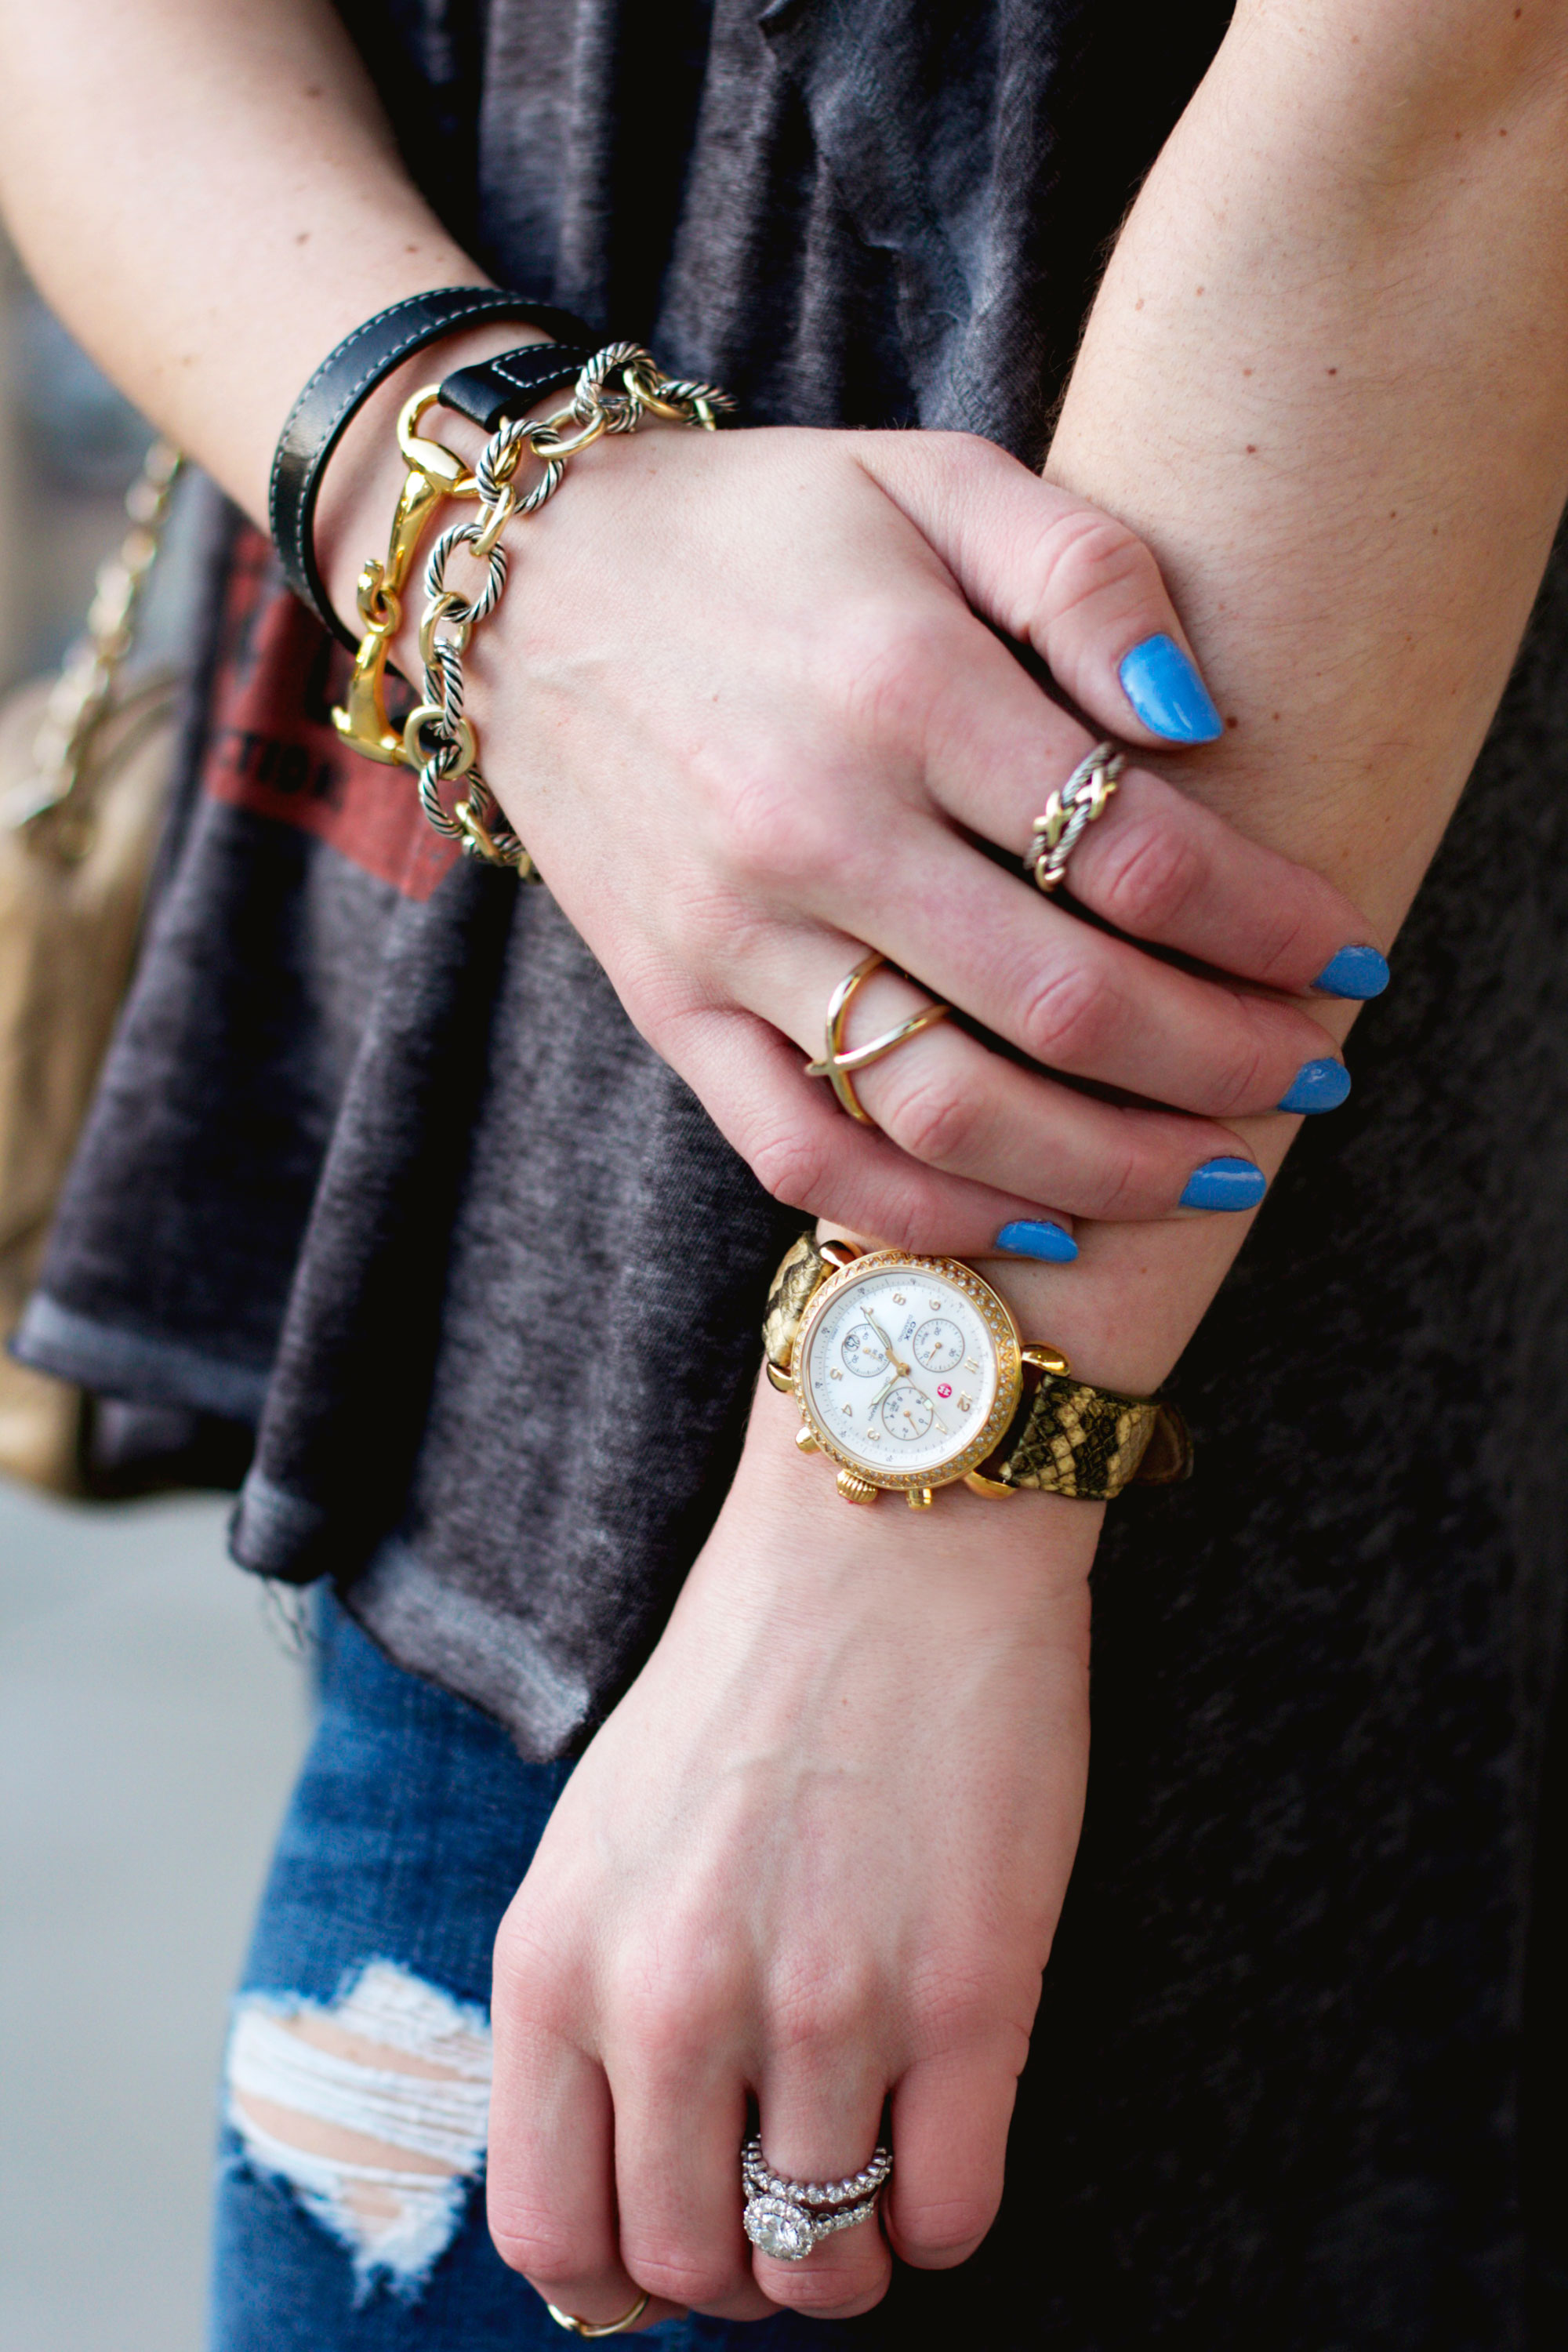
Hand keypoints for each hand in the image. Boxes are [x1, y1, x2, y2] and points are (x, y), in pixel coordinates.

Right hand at [427, 421, 1381, 1252]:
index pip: (1135, 850)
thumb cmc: (762, 527)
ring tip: (1213, 1174)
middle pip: (1067, 1005)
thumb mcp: (935, 479)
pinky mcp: (671, 1007)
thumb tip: (1205, 717)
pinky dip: (927, 1219)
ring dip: (1108, 1167)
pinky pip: (804, 1156)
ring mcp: (731, 937)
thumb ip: (1087, 574)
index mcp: (901, 686)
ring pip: (947, 1112)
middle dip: (1225, 1062)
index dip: (1269, 926)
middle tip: (1313, 1076)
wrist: (526, 581)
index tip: (1344, 958)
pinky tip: (1037, 1221)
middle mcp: (815, 829)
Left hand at [487, 1377, 1096, 2326]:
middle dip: (740, 2274)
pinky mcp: (970, 1995)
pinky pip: (949, 2215)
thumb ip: (587, 2004)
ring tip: (867, 2177)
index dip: (618, 2276)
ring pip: (825, 2259)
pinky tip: (941, 2138)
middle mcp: (670, 2003)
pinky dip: (941, 2218)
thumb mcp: (597, 1839)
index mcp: (557, 1961)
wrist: (888, 1544)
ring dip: (848, 2253)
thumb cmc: (743, 1682)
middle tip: (783, 2212)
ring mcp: (824, 2006)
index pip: (552, 2234)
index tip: (675, 2248)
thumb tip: (622, 2178)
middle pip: (690, 2269)